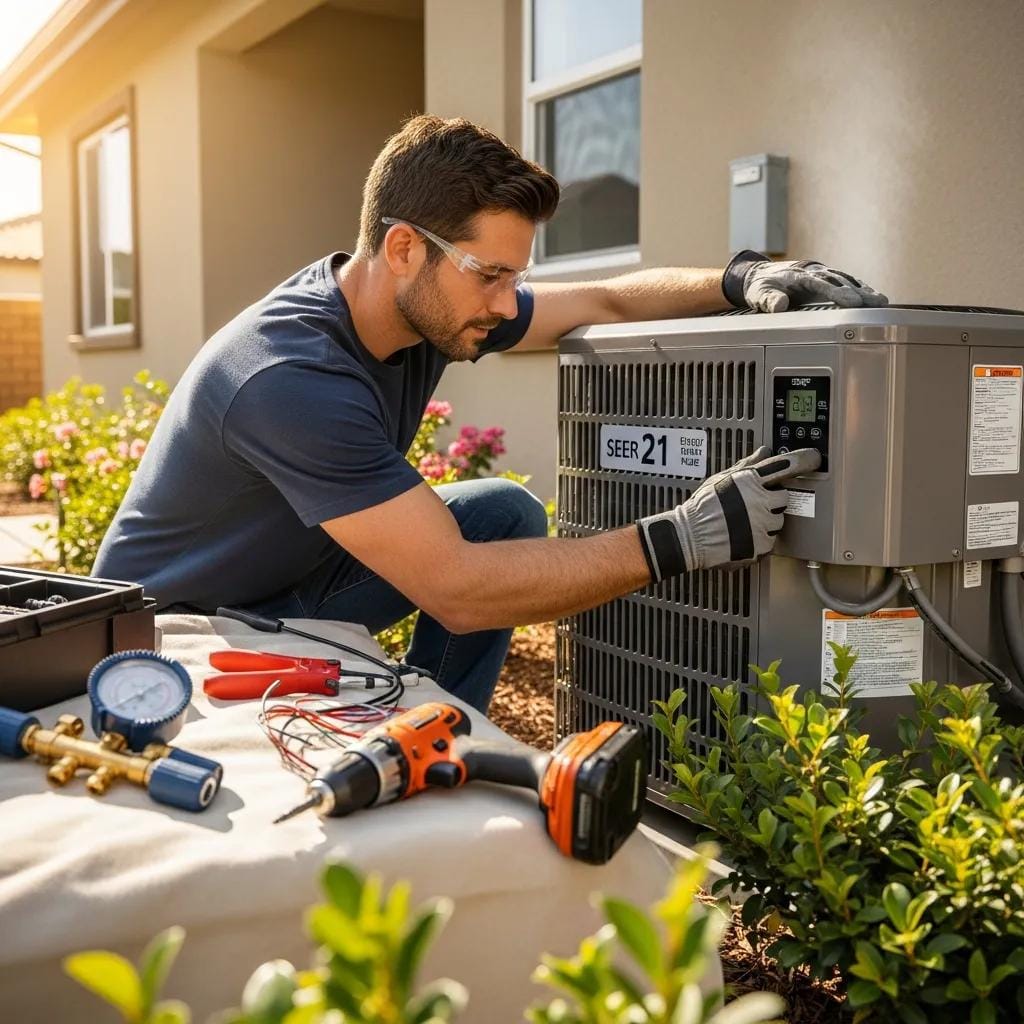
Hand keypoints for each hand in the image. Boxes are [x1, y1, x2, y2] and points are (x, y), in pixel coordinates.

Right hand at [636, 446, 820, 579]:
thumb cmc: (702, 507)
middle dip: (773, 499)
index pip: (786, 466)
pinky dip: (761, 539)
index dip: (804, 461)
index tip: (813, 458)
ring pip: (779, 520)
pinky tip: (745, 534)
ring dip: (768, 520)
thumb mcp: (722, 478)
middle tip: (755, 504)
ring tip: (746, 521)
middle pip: (784, 496)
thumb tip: (764, 452)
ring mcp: (762, 524)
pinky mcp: (761, 545)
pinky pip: (771, 540)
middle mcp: (760, 501)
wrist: (691, 536)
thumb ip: (748, 465)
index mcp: (750, 481)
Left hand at [722, 249, 887, 312]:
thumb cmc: (760, 286)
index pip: (822, 284)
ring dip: (864, 290)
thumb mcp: (758, 294)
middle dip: (858, 292)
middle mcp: (813, 272)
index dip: (838, 292)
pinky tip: (874, 297)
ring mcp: (821, 274)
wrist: (759, 274)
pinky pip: (846, 281)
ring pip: (846, 280)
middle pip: (840, 281)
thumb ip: (768, 299)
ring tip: (881, 302)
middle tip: (875, 304)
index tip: (853, 302)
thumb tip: (779, 305)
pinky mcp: (825, 278)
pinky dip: (861, 288)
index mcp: (798, 276)